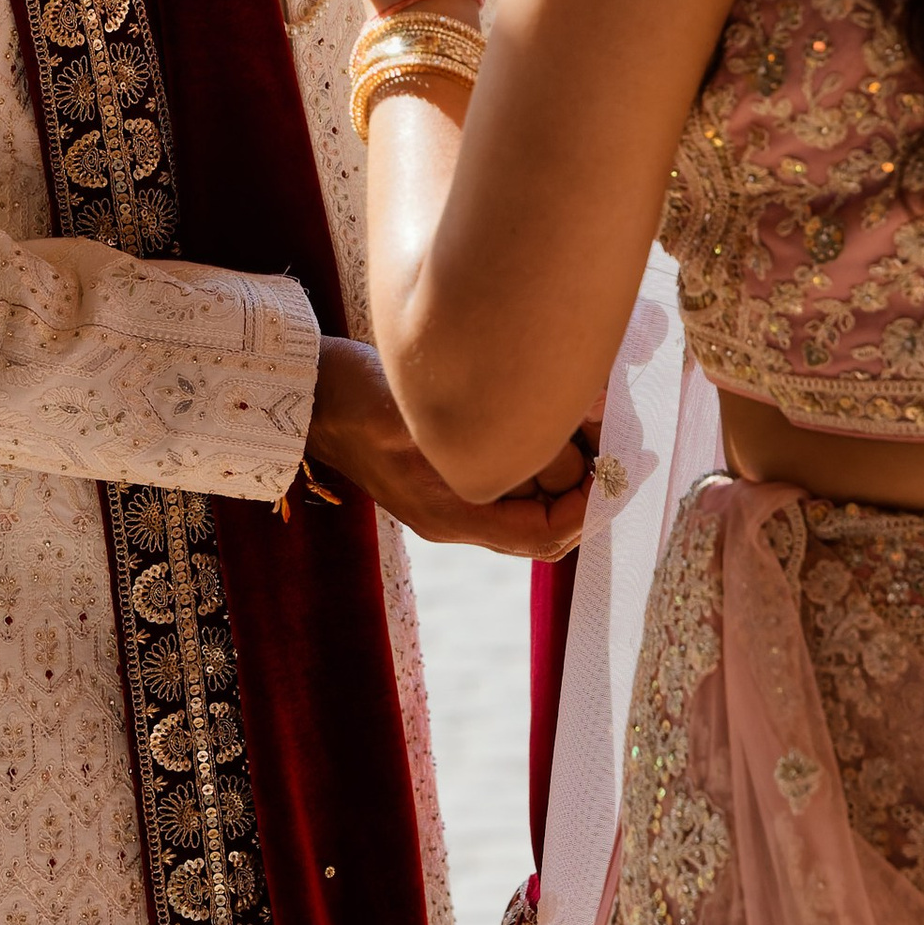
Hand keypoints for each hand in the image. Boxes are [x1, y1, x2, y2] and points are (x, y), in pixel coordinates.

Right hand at [308, 336, 593, 556]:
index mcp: (452, 515)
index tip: (622, 461)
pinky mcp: (453, 461)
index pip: (546, 535)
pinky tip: (557, 396)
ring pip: (537, 485)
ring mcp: (456, 489)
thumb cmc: (349, 397)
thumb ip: (481, 433)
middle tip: (616, 420)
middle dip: (589, 471)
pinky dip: (543, 436)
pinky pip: (517, 463)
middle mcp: (461, 512)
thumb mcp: (411, 412)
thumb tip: (566, 443)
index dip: (591, 504)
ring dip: (570, 448)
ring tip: (592, 400)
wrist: (301, 390)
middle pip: (550, 512)